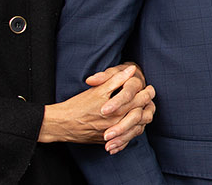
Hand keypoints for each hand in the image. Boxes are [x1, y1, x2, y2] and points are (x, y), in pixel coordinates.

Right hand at [39, 63, 154, 150]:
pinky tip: (132, 128)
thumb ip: (116, 79)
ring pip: (135, 130)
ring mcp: (113, 134)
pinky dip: (130, 134)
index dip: (147, 93)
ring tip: (144, 112)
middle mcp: (117, 123)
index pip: (140, 101)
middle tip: (149, 99)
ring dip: (141, 121)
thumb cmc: (78, 105)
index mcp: (117, 109)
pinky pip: (123, 141)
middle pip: (141, 116)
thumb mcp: (98, 89)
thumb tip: (131, 70)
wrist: (62, 124)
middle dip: (148, 106)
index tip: (149, 88)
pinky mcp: (106, 142)